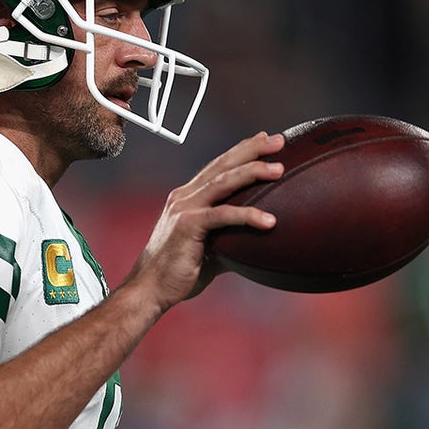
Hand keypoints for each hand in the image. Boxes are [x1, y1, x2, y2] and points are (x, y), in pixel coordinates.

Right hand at [125, 131, 284, 312]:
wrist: (149, 289)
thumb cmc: (178, 272)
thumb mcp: (209, 248)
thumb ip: (230, 237)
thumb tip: (258, 241)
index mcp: (188, 198)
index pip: (218, 166)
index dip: (241, 150)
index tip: (264, 139)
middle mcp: (185, 197)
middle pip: (223, 164)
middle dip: (252, 149)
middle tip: (278, 140)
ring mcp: (184, 209)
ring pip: (223, 181)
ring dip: (252, 171)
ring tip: (279, 169)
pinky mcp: (187, 226)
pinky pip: (222, 215)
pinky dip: (247, 215)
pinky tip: (269, 221)